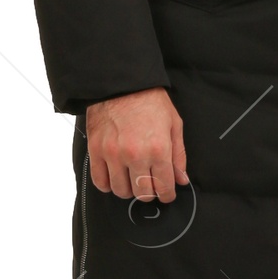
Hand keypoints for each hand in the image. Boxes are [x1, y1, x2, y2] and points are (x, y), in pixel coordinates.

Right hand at [86, 87, 187, 202]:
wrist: (121, 83)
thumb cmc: (150, 101)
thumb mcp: (173, 124)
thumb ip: (178, 155)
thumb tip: (181, 179)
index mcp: (158, 149)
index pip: (164, 187)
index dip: (167, 195)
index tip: (166, 194)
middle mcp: (135, 155)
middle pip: (142, 194)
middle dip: (149, 194)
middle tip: (150, 185)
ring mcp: (113, 154)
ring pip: (120, 191)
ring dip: (128, 190)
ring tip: (132, 179)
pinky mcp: (96, 151)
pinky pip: (100, 182)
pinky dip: (107, 185)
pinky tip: (115, 177)